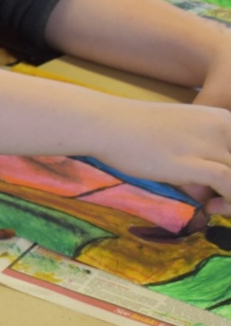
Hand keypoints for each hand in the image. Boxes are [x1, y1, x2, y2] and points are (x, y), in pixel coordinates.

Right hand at [97, 97, 230, 214]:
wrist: (107, 123)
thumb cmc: (134, 131)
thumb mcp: (178, 139)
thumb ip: (199, 160)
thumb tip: (209, 194)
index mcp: (222, 118)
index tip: (222, 188)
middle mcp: (222, 127)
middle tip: (220, 200)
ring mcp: (208, 143)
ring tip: (215, 206)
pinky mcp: (192, 161)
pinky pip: (229, 182)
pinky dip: (230, 200)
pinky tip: (211, 207)